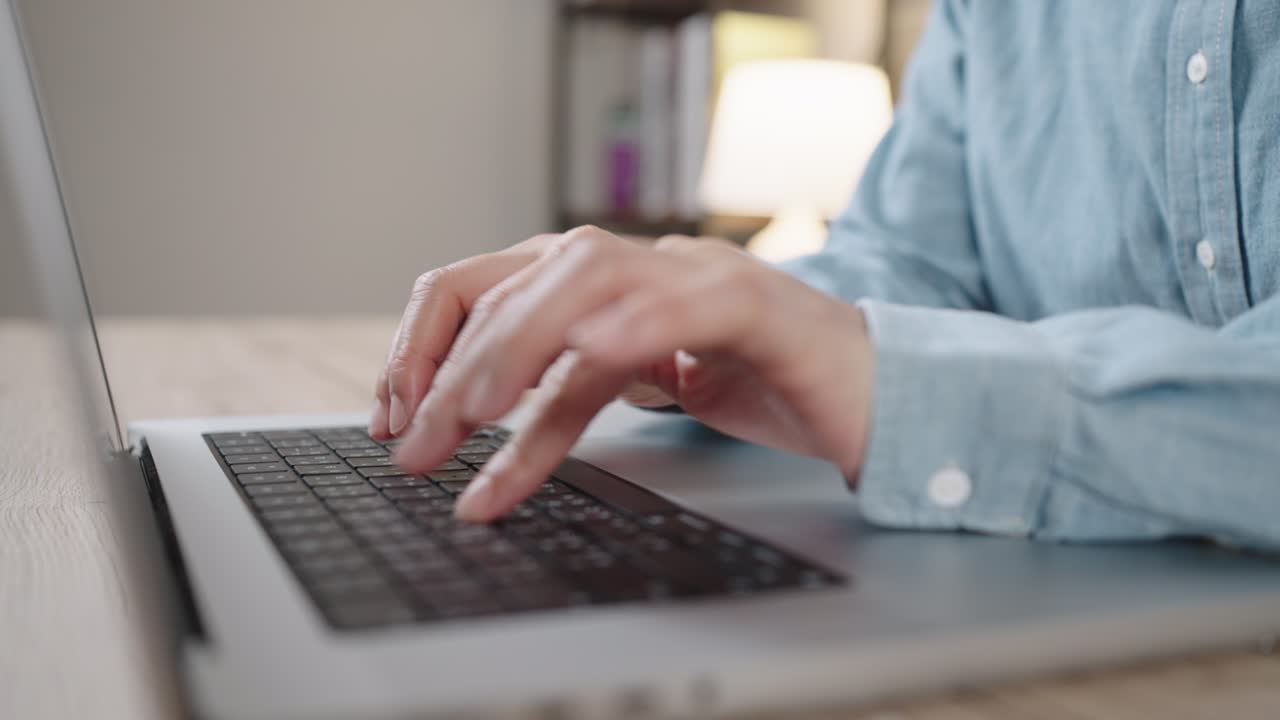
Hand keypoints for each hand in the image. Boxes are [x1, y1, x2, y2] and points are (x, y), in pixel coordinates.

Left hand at [370, 226, 875, 521]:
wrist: (876, 391)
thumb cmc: (758, 388)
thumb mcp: (635, 397)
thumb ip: (561, 397)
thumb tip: (471, 441)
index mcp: (603, 280)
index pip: (482, 286)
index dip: (422, 347)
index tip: (393, 417)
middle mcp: (639, 264)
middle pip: (514, 283)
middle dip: (447, 367)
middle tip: (413, 445)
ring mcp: (694, 275)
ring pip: (578, 283)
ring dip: (507, 353)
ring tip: (464, 420)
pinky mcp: (752, 307)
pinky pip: (673, 314)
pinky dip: (620, 342)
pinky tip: (575, 378)